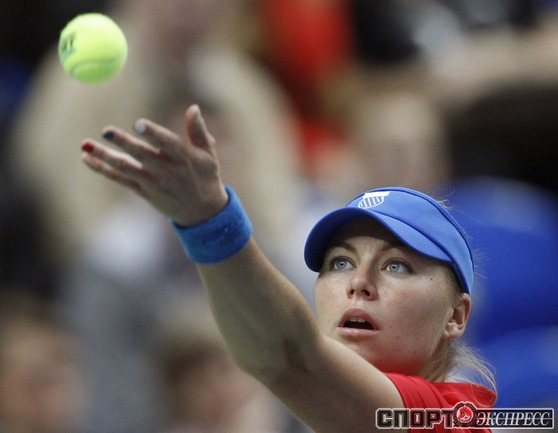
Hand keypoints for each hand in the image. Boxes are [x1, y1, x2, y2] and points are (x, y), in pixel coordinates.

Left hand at [81, 104, 228, 226]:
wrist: (202, 212)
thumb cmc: (206, 176)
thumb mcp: (208, 153)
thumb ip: (198, 130)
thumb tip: (193, 107)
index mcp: (184, 157)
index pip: (168, 143)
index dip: (153, 134)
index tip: (138, 124)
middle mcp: (167, 170)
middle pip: (142, 155)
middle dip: (124, 143)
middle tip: (106, 131)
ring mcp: (153, 182)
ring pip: (126, 168)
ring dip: (105, 156)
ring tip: (86, 145)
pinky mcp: (143, 191)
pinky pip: (120, 179)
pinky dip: (103, 169)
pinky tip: (87, 158)